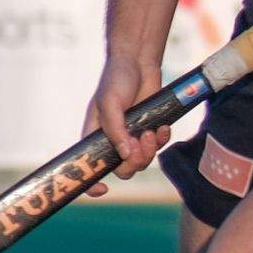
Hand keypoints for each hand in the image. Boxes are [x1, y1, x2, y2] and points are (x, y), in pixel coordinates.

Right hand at [84, 51, 166, 193]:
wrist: (140, 62)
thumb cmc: (117, 79)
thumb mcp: (110, 103)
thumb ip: (116, 129)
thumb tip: (125, 154)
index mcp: (94, 136)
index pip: (89, 167)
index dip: (91, 183)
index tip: (102, 190)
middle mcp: (112, 140)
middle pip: (122, 169)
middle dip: (135, 162)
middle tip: (142, 142)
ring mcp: (132, 137)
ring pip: (142, 161)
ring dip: (150, 151)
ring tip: (152, 131)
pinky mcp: (150, 130)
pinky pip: (158, 148)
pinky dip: (162, 141)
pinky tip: (163, 128)